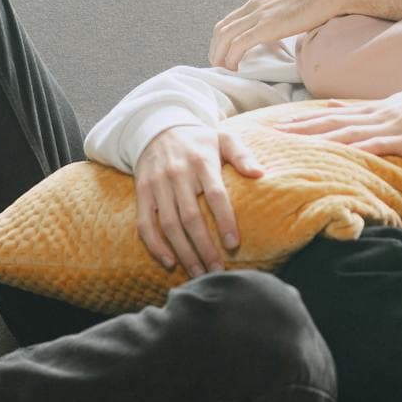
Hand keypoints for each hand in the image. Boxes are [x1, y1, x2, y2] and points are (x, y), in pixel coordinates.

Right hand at [132, 124, 264, 277]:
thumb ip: (242, 155)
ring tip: (199, 273)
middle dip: (205, 247)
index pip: (215, 195)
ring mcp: (157, 184)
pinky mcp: (142, 193)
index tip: (234, 244)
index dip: (224, 221)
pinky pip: (145, 223)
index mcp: (201, 161)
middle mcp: (177, 174)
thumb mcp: (223, 138)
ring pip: (169, 225)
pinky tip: (169, 261)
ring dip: (184, 252)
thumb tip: (260, 173)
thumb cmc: (198, 140)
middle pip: (191, 217)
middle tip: (218, 270)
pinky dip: (155, 245)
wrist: (157, 128)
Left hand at [209, 0, 347, 70]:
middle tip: (219, 65)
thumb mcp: (295, 3)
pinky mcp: (266, 26)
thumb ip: (286, 13)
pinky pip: (239, 44)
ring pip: (225, 37)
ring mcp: (259, 14)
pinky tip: (234, 68)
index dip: (223, 38)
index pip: (231, 19)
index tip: (225, 53)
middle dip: (216, 49)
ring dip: (219, 55)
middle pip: (222, 28)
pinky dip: (231, 58)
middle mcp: (255, 4)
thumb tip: (291, 25)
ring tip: (224, 69)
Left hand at [276, 83, 401, 155]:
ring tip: (297, 143)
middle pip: (330, 122)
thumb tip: (333, 108)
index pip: (329, 115)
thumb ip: (361, 111)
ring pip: (347, 134)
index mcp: (369, 111)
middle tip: (272, 134)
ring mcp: (388, 128)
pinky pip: (379, 146)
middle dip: (300, 128)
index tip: (277, 125)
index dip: (302, 120)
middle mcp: (373, 117)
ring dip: (320, 138)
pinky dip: (360, 149)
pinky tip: (344, 153)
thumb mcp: (389, 107)